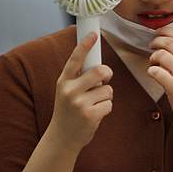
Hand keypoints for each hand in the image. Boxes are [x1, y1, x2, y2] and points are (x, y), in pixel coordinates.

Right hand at [47, 33, 113, 151]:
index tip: (93, 34)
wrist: (62, 137)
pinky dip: (106, 108)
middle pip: (100, 71)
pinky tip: (95, 114)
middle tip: (103, 82)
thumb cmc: (69, 110)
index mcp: (63, 81)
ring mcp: (79, 103)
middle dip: (107, 75)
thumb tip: (99, 66)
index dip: (84, 46)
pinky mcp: (90, 115)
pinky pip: (109, 104)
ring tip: (93, 104)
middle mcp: (69, 90)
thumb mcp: (67, 91)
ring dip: (105, 97)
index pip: (75, 60)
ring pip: (108, 89)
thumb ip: (79, 78)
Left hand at [147, 28, 172, 137]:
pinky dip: (151, 71)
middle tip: (151, 47)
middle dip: (155, 42)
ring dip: (152, 58)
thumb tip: (170, 44)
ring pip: (160, 55)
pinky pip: (155, 71)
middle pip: (169, 42)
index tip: (158, 33)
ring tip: (154, 64)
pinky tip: (154, 75)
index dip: (166, 31)